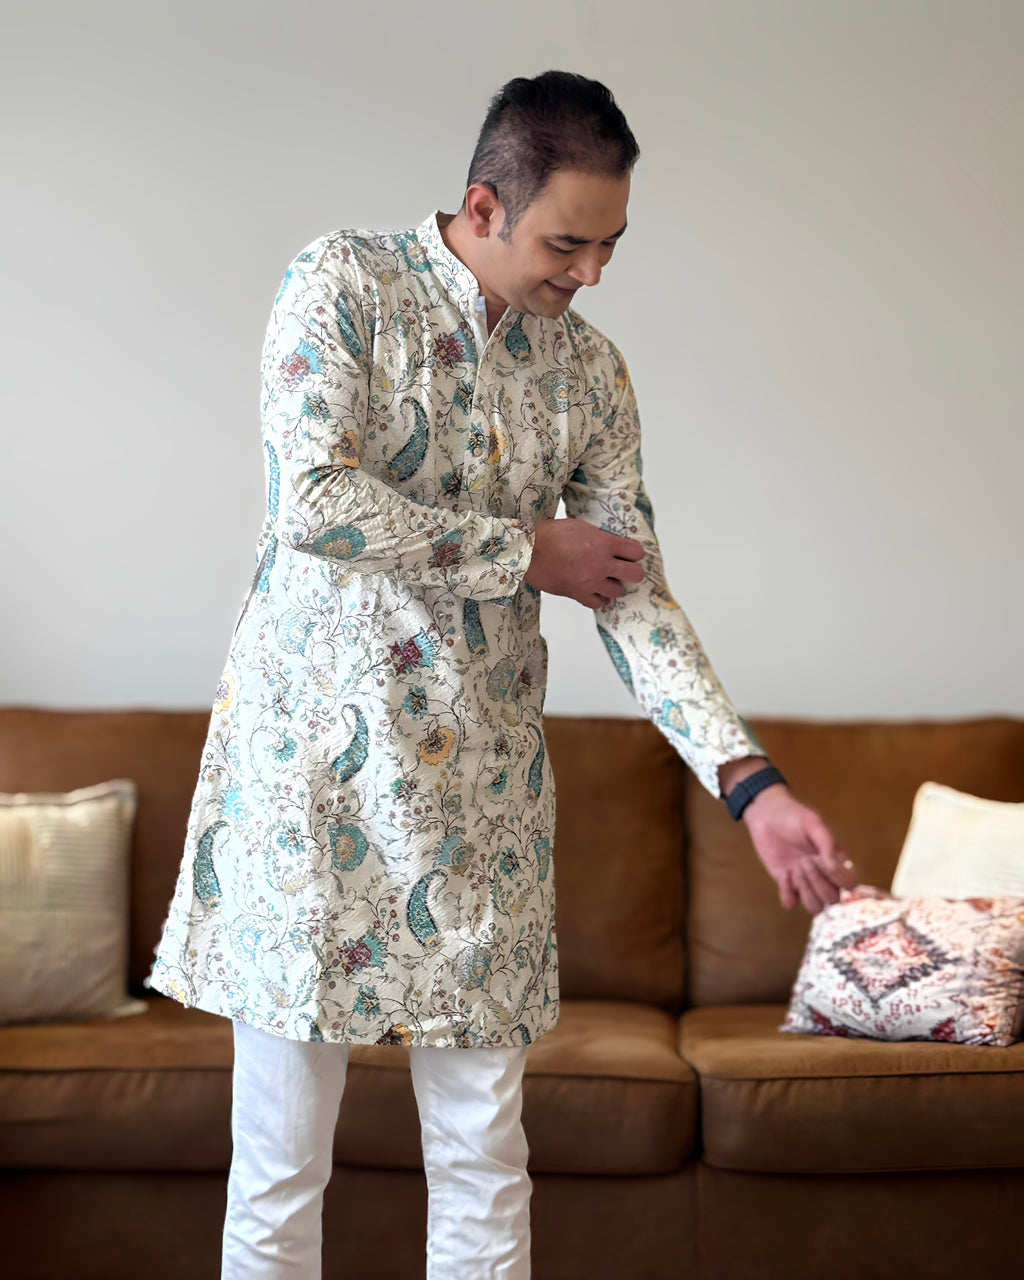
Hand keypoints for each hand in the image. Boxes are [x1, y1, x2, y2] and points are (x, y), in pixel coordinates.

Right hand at [525, 518, 643, 609]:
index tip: (629, 553)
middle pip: (635, 574)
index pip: (636, 552)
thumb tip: (608, 544)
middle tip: (625, 569)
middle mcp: (602, 564)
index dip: (635, 553)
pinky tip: (593, 591)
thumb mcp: (581, 527)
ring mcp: (591, 582)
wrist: (529, 551)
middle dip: (632, 571)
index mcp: (605, 543)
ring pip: (618, 591)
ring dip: (613, 585)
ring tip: (604, 580)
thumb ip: (599, 537)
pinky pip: (598, 603)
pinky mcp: (578, 594)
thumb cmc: (551, 534)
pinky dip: (598, 598)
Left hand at [741, 784, 857, 912]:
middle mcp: (824, 875)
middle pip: (833, 899)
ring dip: (806, 892)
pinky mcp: (786, 884)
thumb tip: (834, 867)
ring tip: (795, 869)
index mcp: (836, 860)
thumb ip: (827, 844)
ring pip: (816, 907)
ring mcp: (804, 881)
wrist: (766, 815)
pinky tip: (784, 874)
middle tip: (804, 861)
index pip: (850, 883)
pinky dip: (787, 894)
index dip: (838, 877)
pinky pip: (791, 904)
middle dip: (818, 882)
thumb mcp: (813, 823)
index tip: (820, 857)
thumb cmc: (793, 816)